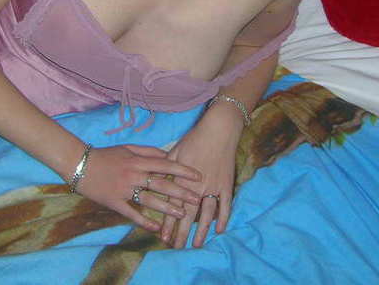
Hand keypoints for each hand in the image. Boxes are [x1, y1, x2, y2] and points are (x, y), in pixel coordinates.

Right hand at [76, 144, 201, 231]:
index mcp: (137, 160)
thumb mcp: (128, 148)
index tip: (198, 176)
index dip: (183, 170)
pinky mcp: (114, 202)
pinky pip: (131, 213)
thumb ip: (148, 151)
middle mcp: (133, 174)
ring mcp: (124, 189)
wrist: (80, 164)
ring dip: (167, 208)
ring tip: (182, 214)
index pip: (165, 165)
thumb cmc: (106, 155)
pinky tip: (156, 228)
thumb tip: (168, 155)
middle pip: (161, 184)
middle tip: (197, 199)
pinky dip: (144, 221)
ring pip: (149, 200)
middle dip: (181, 192)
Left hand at [161, 107, 241, 247]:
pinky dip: (223, 218)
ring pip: (206, 214)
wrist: (219, 131)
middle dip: (181, 232)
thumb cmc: (194, 140)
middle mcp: (196, 186)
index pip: (172, 206)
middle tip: (177, 248)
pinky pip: (225, 205)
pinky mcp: (226, 184)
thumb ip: (163, 169)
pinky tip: (219, 230)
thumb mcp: (174, 152)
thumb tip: (152, 180)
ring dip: (201, 230)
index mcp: (181, 179)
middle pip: (188, 214)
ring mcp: (213, 186)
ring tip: (196, 245)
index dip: (167, 223)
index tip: (163, 238)